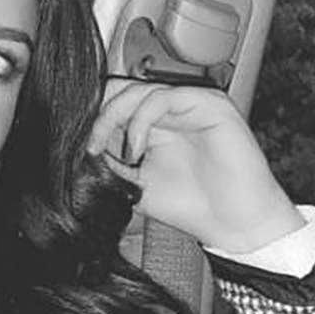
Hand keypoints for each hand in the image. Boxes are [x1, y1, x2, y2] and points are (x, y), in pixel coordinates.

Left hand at [87, 79, 304, 253]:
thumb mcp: (133, 184)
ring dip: (114, 117)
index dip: (95, 118)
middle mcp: (171, 110)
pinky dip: (140, 120)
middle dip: (100, 115)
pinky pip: (163, 98)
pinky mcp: (209, 104)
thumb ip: (111, 162)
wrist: (233, 224)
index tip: (82, 146)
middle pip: (122, 89)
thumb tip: (82, 149)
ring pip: (138, 90)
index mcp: (154, 124)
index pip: (116, 102)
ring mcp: (190, 104)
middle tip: (91, 145)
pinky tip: (135, 148)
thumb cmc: (192, 206)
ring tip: (111, 151)